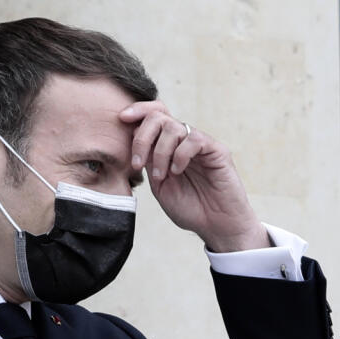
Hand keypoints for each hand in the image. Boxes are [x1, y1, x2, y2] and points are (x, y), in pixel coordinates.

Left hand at [119, 101, 268, 252]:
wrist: (217, 226)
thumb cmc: (191, 209)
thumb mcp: (160, 186)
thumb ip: (149, 163)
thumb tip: (133, 138)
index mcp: (169, 147)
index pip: (154, 115)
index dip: (138, 111)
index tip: (122, 119)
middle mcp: (184, 141)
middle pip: (159, 116)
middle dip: (142, 138)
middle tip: (138, 164)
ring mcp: (201, 144)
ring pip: (173, 127)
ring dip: (160, 152)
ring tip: (162, 176)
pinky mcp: (217, 151)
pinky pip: (194, 139)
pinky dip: (180, 155)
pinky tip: (178, 172)